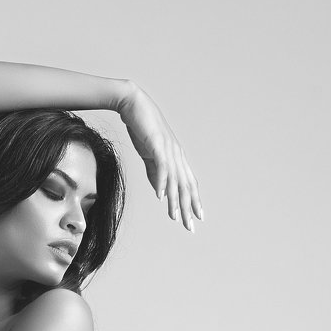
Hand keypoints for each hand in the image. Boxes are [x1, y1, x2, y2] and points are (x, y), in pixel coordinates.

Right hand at [118, 86, 202, 230]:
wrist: (133, 103)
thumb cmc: (142, 127)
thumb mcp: (149, 154)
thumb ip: (156, 173)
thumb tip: (162, 192)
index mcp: (177, 157)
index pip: (189, 183)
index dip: (194, 201)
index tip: (198, 217)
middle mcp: (177, 155)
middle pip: (185, 186)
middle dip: (188, 208)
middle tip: (190, 227)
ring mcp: (169, 150)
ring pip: (175, 180)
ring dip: (176, 201)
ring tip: (176, 218)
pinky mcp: (157, 145)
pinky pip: (162, 168)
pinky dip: (162, 183)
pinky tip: (161, 198)